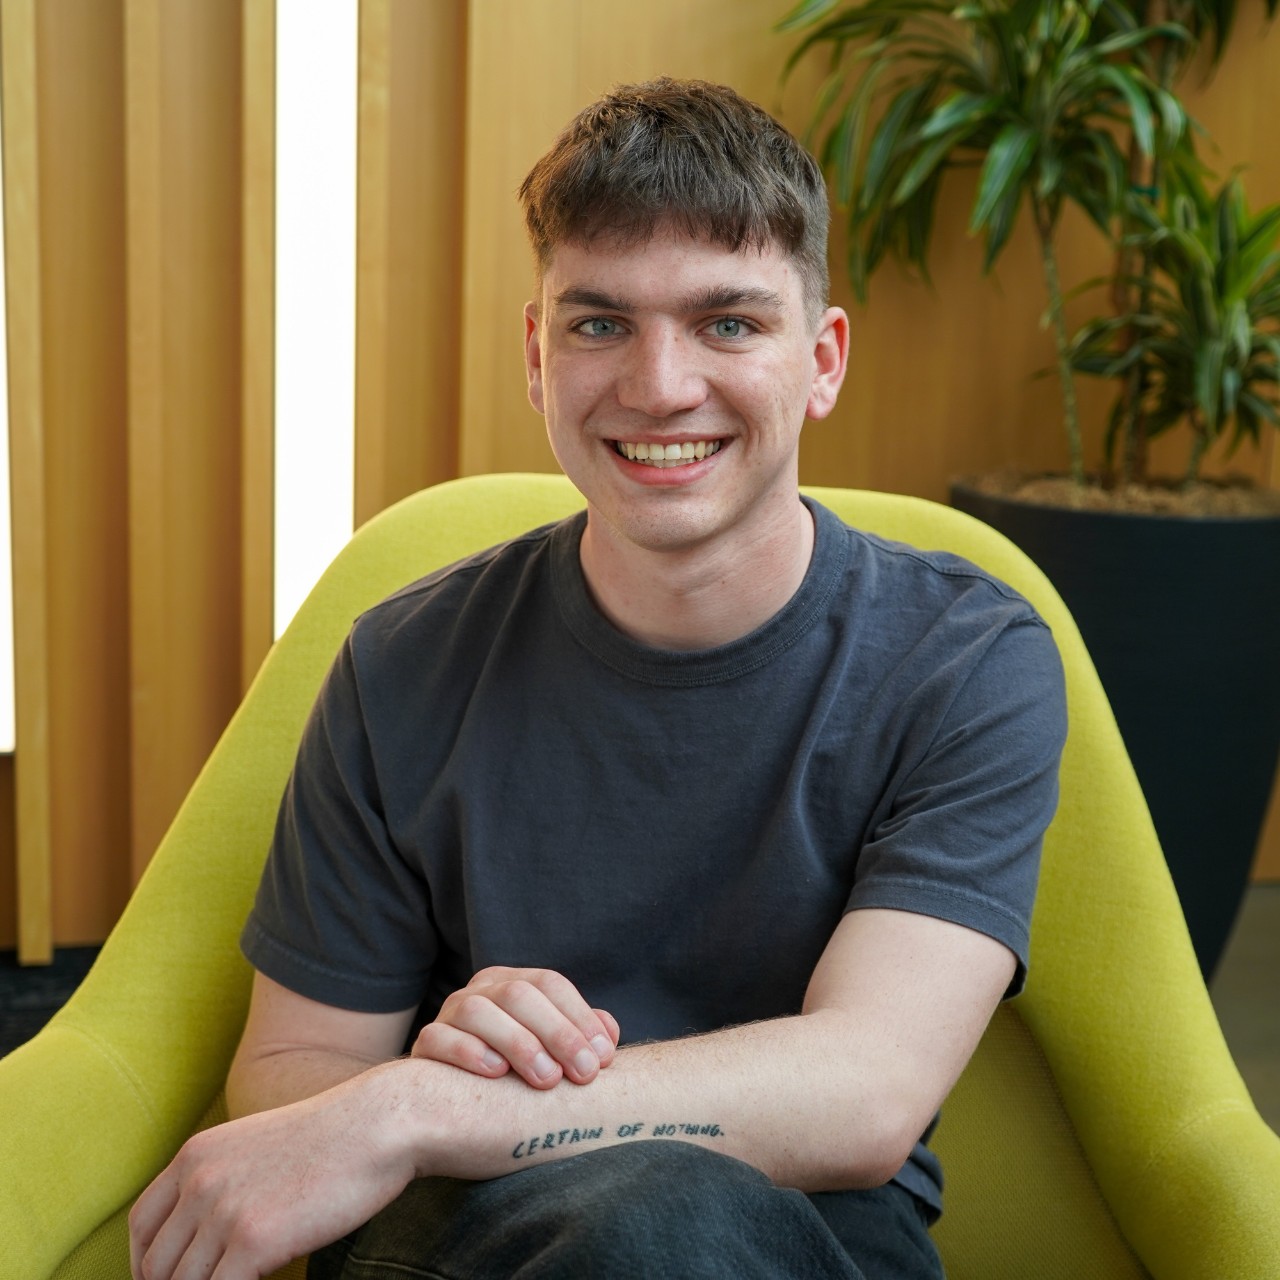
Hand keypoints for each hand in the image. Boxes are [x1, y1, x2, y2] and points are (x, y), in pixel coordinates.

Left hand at [129, 1069, 414, 1279]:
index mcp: (196, 1154)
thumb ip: (221, 1179)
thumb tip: (205, 1232)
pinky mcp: (254, 1240)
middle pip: (157, 1265)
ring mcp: (224, 1211)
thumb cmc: (330, 1138)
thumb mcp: (257, 1145)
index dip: (145, 1265)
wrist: (376, 1124)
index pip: (143, 1226)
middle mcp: (200, 1180)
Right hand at [411, 966, 619, 1089]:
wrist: (447, 1108)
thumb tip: (609, 1033)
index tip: (604, 1058)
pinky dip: (468, 1052)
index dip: (580, 1017)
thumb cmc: (514, 1078)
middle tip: (583, 1074)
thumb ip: (578, 1038)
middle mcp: (480, 991)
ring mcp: (448, 1015)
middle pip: (519, 995)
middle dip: (558, 1033)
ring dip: (517, 1043)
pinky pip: (439, 1038)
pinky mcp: (425, 1045)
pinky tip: (496, 1073)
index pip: (550, 984)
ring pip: (478, 1011)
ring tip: (546, 1079)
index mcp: (512, 983)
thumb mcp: (550, 1054)